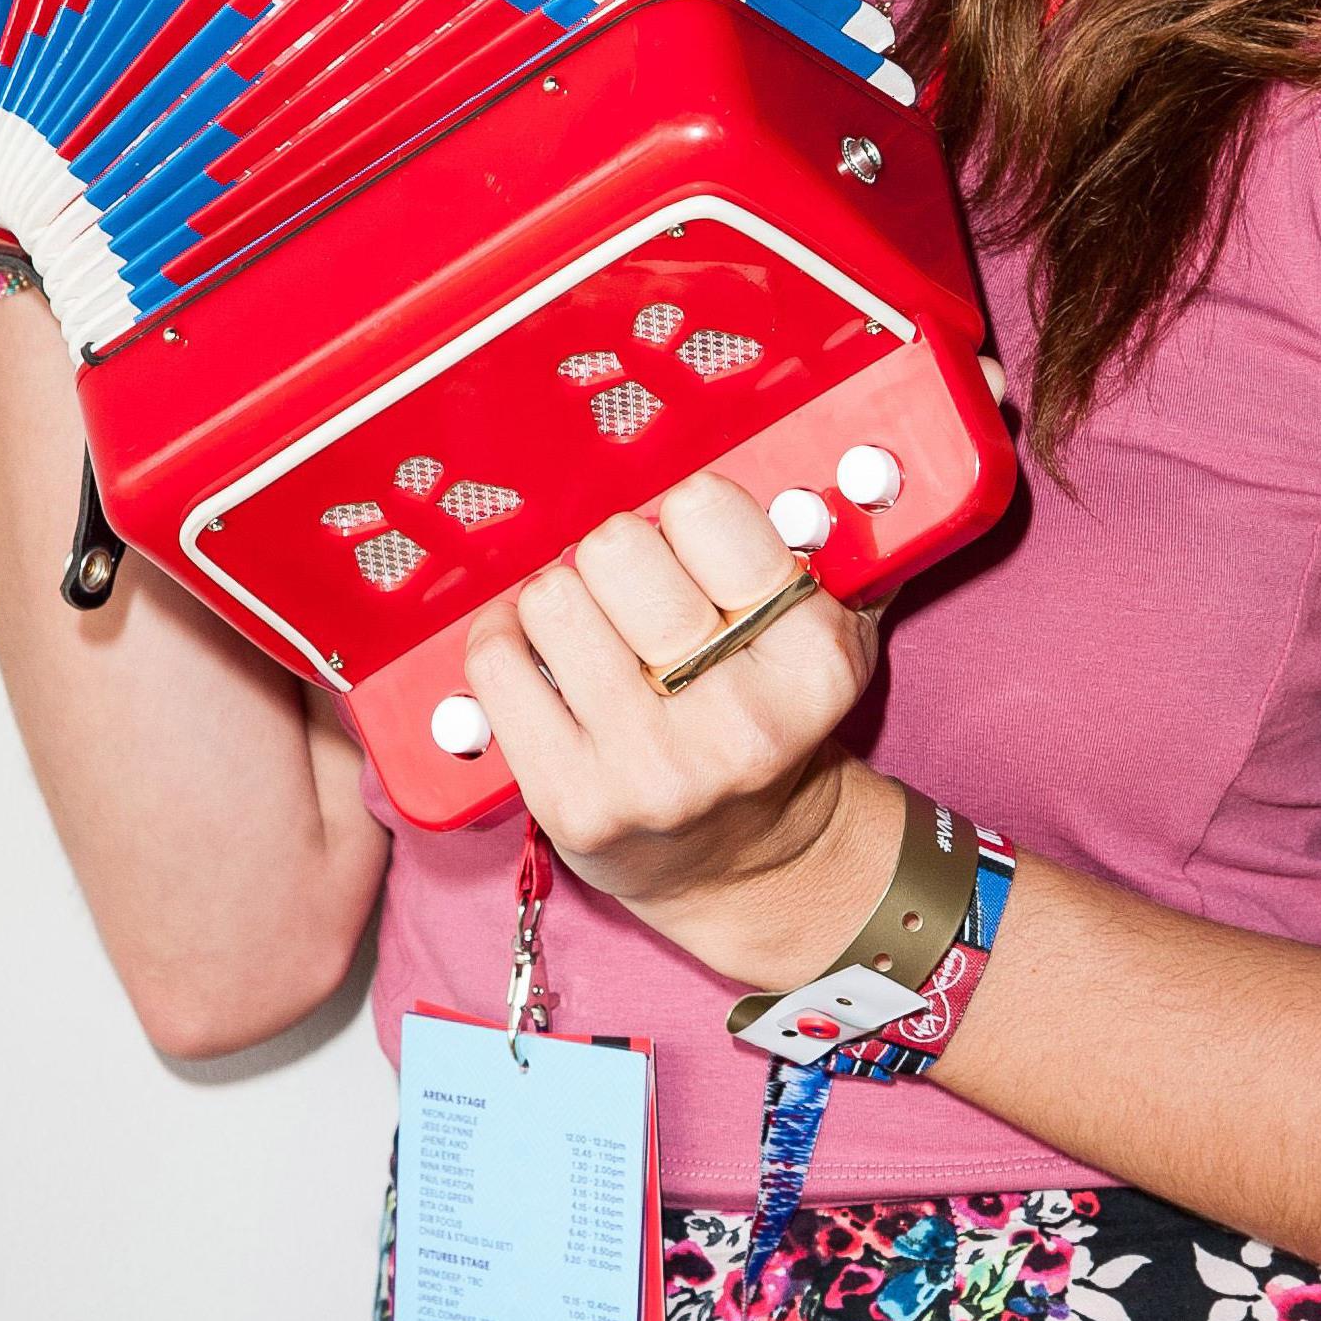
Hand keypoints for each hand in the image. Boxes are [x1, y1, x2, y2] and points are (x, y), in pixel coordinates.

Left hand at [463, 469, 901, 990]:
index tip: (690, 546)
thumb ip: (808, 550)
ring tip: (592, 635)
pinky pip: (496, 662)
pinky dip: (504, 644)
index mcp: (813, 660)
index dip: (688, 517)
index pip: (705, 509)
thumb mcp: (824, 636)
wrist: (750, 868)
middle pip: (615, 548)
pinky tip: (535, 660)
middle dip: (618, 558)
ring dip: (562, 603)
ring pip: (550, 597)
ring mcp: (649, 769)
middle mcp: (738, 721)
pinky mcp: (573, 803)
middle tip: (632, 595)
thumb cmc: (771, 724)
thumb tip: (771, 452)